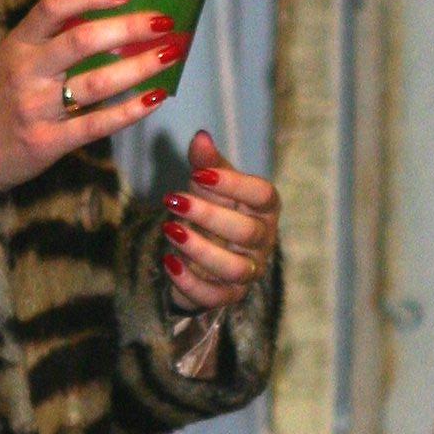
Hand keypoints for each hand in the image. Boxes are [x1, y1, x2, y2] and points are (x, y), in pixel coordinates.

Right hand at [0, 0, 182, 240]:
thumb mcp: (11, 60)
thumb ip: (48, 41)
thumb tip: (104, 17)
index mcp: (18, 44)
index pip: (54, 6)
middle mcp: (26, 71)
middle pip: (82, 40)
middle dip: (129, 28)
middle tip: (165, 22)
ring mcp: (36, 108)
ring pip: (96, 83)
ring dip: (139, 67)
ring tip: (170, 54)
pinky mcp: (47, 142)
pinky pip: (96, 124)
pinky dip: (130, 111)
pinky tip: (155, 97)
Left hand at [160, 131, 279, 311]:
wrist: (203, 248)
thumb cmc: (214, 207)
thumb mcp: (208, 183)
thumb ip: (205, 163)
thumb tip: (200, 136)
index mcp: (265, 208)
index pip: (263, 195)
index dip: (234, 185)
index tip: (198, 174)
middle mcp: (263, 241)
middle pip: (248, 232)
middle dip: (209, 216)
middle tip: (172, 200)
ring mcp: (249, 271)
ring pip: (235, 269)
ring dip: (200, 250)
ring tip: (170, 231)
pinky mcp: (229, 295)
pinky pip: (215, 296)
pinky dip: (190, 282)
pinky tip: (169, 261)